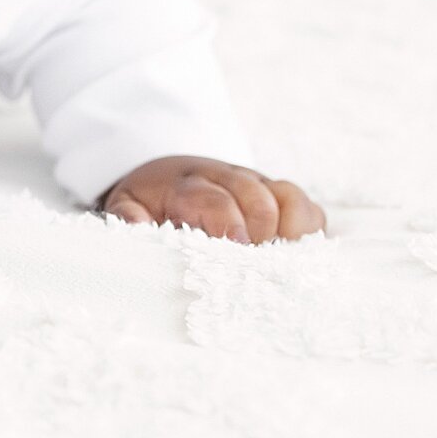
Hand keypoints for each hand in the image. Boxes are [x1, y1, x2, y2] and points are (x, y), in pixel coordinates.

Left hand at [96, 156, 325, 243]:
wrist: (171, 174)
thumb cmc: (152, 201)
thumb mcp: (128, 204)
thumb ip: (128, 218)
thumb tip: (137, 230)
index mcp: (189, 184)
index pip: (213, 199)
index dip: (228, 223)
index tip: (237, 248)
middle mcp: (228, 179)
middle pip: (256, 196)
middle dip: (260, 229)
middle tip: (253, 263)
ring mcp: (259, 185)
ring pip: (288, 197)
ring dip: (289, 229)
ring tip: (279, 259)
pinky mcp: (280, 197)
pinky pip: (308, 207)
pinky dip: (309, 230)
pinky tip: (295, 254)